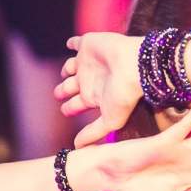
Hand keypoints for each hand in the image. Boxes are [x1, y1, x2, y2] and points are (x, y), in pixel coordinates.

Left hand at [54, 32, 142, 147]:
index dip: (69, 108)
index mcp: (93, 96)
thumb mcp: (109, 121)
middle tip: (57, 95)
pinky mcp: (89, 44)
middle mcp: (90, 80)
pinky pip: (77, 42)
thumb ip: (92, 133)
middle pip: (71, 86)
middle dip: (63, 91)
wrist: (133, 66)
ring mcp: (88, 62)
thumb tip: (77, 148)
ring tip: (63, 72)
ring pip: (72, 66)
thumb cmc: (125, 95)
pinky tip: (69, 44)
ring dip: (66, 69)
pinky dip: (72, 43)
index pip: (76, 104)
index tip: (64, 111)